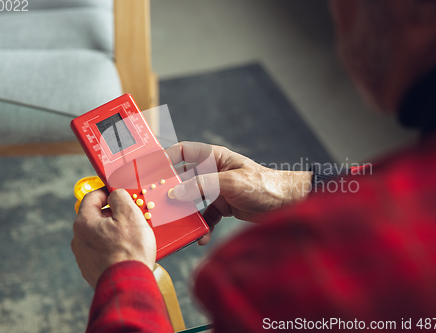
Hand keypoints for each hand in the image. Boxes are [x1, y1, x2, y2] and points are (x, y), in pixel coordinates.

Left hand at [71, 188, 155, 288]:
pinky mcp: (92, 270)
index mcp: (84, 223)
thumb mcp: (129, 214)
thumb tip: (115, 194)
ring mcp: (84, 257)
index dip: (107, 192)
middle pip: (96, 217)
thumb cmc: (129, 250)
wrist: (128, 284)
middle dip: (114, 214)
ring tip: (132, 236)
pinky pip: (102, 252)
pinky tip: (128, 252)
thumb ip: (119, 197)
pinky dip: (113, 248)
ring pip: (100, 235)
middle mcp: (79, 239)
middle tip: (131, 216)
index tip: (119, 193)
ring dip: (114, 232)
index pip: (92, 197)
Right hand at [166, 142, 312, 244]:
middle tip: (157, 202)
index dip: (165, 158)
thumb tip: (175, 193)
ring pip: (191, 200)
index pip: (183, 152)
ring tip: (176, 223)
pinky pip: (205, 216)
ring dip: (185, 212)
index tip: (150, 169)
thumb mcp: (230, 183)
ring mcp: (215, 189)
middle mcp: (211, 172)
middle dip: (171, 191)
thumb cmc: (263, 184)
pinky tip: (201, 237)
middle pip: (183, 179)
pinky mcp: (222, 206)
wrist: (286, 204)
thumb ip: (202, 186)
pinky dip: (202, 227)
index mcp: (213, 157)